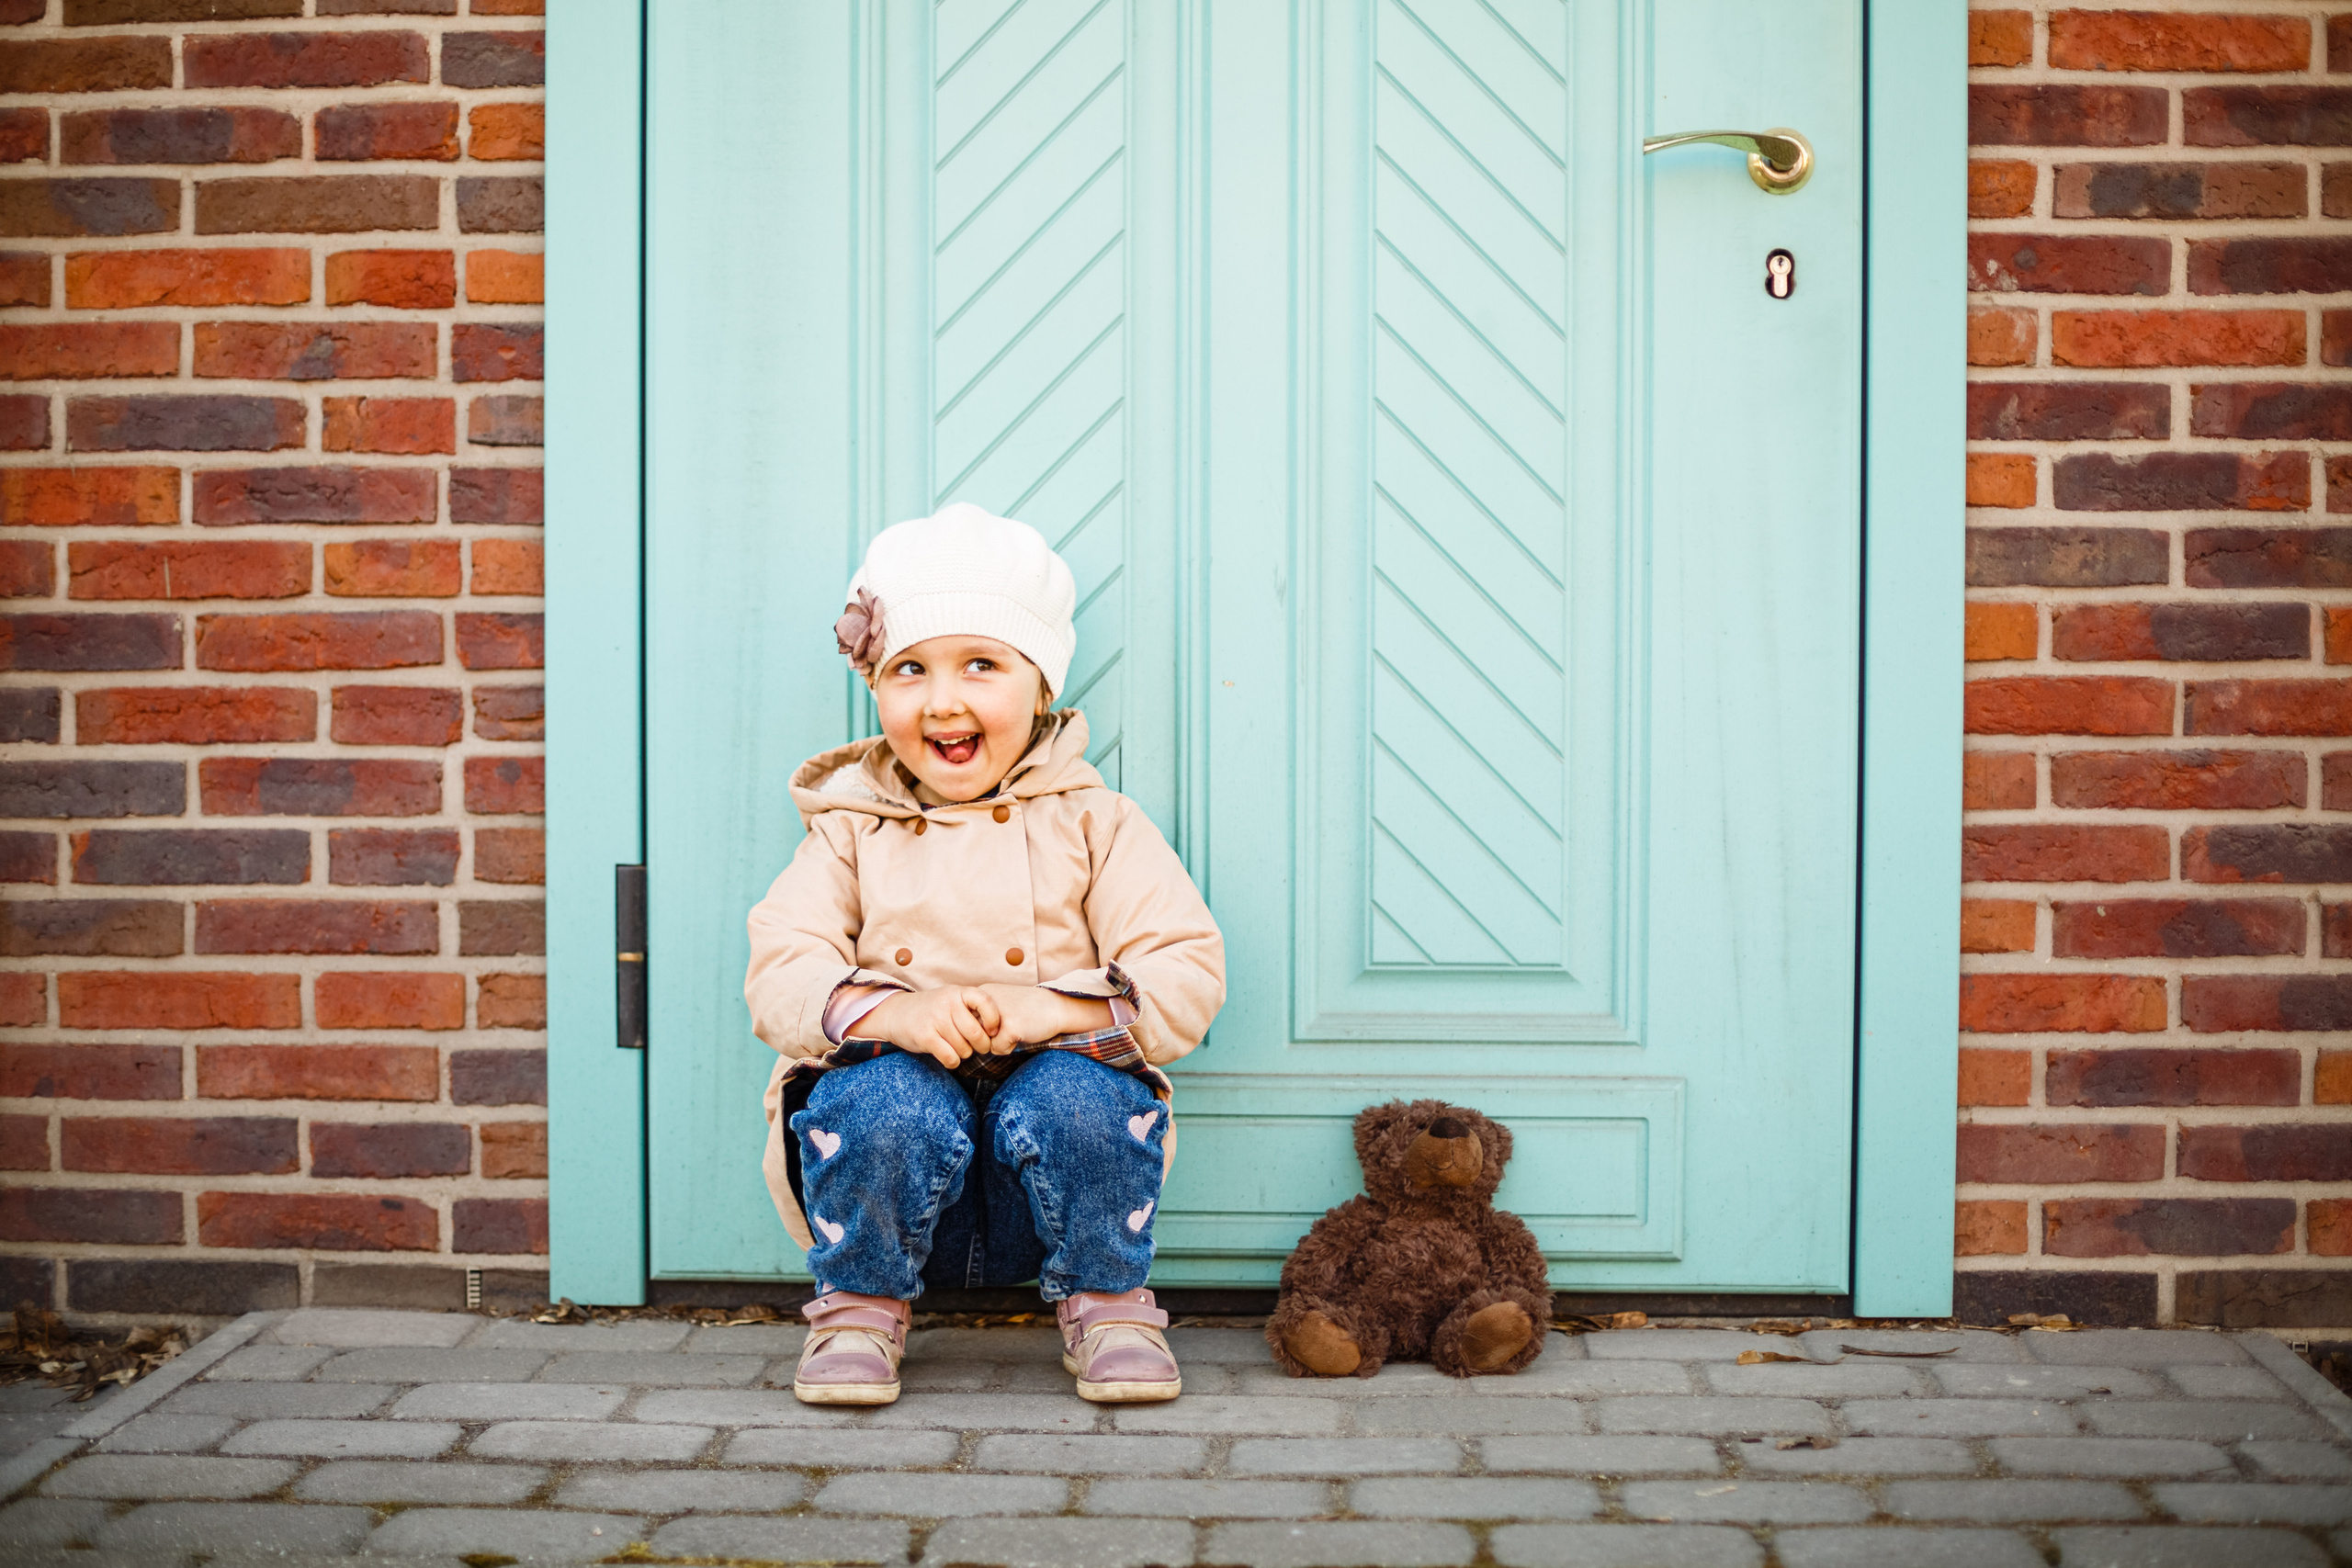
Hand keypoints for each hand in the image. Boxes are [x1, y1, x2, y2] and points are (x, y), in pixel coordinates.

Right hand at [860, 987, 1001, 1070]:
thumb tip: (1000, 1031)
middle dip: (981, 1046)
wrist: (896, 1014)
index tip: (992, 1030)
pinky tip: (948, 1056)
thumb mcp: (952, 999)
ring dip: (964, 1054)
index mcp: (958, 992)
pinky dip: (953, 1062)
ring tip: (957, 1047)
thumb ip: (972, 1009)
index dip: (994, 1020)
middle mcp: (947, 1003)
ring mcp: (935, 1019)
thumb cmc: (933, 1010)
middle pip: (976, 1034)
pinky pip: (950, 1058)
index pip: (986, 1003)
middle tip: (977, 1047)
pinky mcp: (925, 1037)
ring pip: (964, 1049)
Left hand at [975, 984, 1114, 1049]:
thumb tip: (962, 1038)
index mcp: (982, 993)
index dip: (980, 1029)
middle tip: (1006, 1027)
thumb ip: (980, 1015)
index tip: (997, 1023)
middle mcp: (986, 1002)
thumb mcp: (999, 1003)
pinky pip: (998, 1050)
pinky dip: (1009, 1048)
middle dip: (986, 1038)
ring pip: (984, 1044)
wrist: (1056, 1007)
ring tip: (1015, 1030)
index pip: (965, 1022)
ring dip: (998, 1043)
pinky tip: (1022, 1034)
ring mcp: (997, 1015)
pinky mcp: (1009, 1028)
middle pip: (972, 1034)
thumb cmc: (1027, 1009)